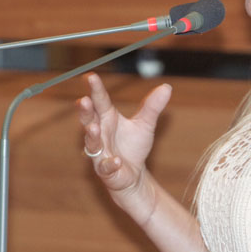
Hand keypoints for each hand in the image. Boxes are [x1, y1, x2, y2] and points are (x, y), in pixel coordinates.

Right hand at [79, 73, 171, 224]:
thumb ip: (152, 107)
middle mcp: (100, 133)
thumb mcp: (145, 124)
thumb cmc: (134, 146)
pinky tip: (117, 160)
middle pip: (88, 120)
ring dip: (91, 136)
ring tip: (93, 128)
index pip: (100, 101)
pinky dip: (110, 163)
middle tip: (83, 100)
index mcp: (108, 118)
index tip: (90, 76)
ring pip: (92, 143)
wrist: (134, 175)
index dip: (95, 90)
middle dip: (85, 111)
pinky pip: (106, 167)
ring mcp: (100, 152)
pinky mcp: (106, 170)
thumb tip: (167, 87)